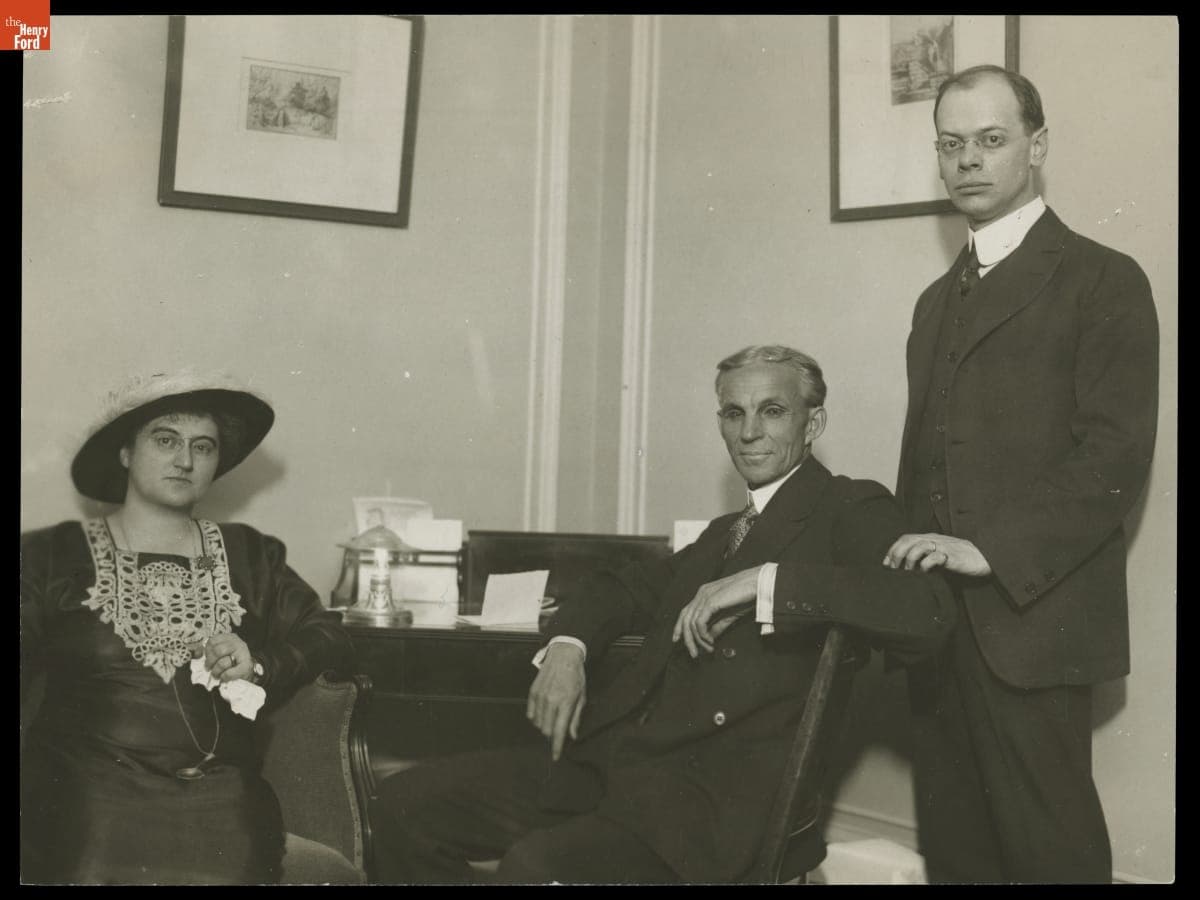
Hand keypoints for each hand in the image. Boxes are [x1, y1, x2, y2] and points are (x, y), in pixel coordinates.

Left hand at [196, 634, 253, 682]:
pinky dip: (224, 677)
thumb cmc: (231, 660)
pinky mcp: (246, 666)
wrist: (248, 670)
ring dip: (216, 672)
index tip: (206, 658)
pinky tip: (224, 678)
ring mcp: (243, 653)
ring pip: (223, 663)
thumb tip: (197, 654)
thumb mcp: (220, 652)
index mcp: (229, 638)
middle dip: (210, 662)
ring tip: (216, 675)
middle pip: (217, 651)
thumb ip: (209, 651)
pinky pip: (230, 673)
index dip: (206, 651)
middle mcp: (237, 643)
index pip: (212, 641)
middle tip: (208, 668)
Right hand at [526, 643, 586, 761]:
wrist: (563, 655)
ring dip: (544, 727)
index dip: (557, 747)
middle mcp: (552, 701)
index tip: (555, 756)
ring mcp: (540, 696)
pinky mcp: (533, 692)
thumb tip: (573, 735)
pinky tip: (543, 714)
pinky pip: (531, 713)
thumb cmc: (576, 676)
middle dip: (552, 736)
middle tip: (558, 732)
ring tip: (552, 719)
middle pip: (547, 730)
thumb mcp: (582, 697)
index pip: (560, 731)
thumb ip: (576, 717)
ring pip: (538, 723)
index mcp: (566, 703)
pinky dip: (536, 718)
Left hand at [672, 567, 759, 657]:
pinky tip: (710, 641)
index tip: (677, 640)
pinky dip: (702, 634)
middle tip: (693, 654)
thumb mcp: (729, 615)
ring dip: (698, 640)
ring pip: (691, 622)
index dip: (679, 627)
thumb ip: (717, 625)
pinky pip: (699, 622)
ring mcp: (705, 596)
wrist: (758, 585)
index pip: (685, 612)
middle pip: (685, 618)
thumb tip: (709, 638)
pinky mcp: (711, 601)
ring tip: (708, 649)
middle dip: (687, 639)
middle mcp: (701, 594)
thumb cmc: (746, 597)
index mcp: (704, 594)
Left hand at [883, 533, 990, 576]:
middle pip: (909, 540)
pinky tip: (923, 572)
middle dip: (897, 554)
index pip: (905, 538)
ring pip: (919, 546)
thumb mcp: (938, 555)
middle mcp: (934, 539)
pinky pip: (935, 557)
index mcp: (929, 538)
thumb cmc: (958, 558)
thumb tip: (905, 569)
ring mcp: (943, 546)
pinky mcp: (952, 556)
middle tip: (893, 568)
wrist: (983, 558)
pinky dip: (926, 564)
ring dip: (910, 559)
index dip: (893, 549)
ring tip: (907, 571)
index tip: (885, 563)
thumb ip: (924, 557)